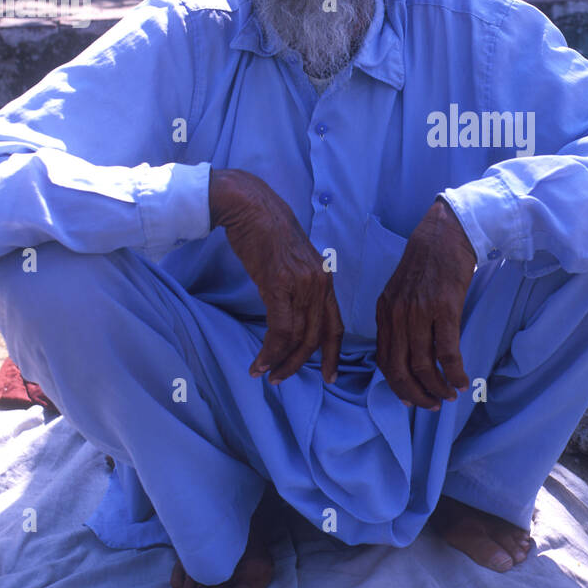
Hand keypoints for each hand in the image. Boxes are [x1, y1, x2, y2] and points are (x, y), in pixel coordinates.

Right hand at [209, 168, 343, 384]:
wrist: (251, 207)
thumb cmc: (267, 233)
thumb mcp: (292, 262)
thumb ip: (298, 287)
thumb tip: (291, 312)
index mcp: (324, 279)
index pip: (335, 325)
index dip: (334, 354)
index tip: (330, 377)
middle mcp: (319, 283)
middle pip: (317, 337)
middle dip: (300, 364)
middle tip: (281, 380)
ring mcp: (301, 284)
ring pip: (298, 336)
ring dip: (281, 361)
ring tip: (265, 374)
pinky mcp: (279, 284)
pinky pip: (280, 328)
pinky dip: (270, 350)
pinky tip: (259, 361)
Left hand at [375, 197, 477, 409]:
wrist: (445, 233)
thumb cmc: (427, 262)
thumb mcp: (402, 291)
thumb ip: (399, 319)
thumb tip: (408, 352)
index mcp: (384, 312)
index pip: (383, 360)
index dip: (396, 386)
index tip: (411, 399)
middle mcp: (396, 315)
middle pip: (399, 369)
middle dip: (414, 394)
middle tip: (430, 406)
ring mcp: (419, 312)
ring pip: (422, 365)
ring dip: (436, 388)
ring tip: (449, 396)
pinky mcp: (444, 308)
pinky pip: (447, 352)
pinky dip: (454, 373)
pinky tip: (462, 382)